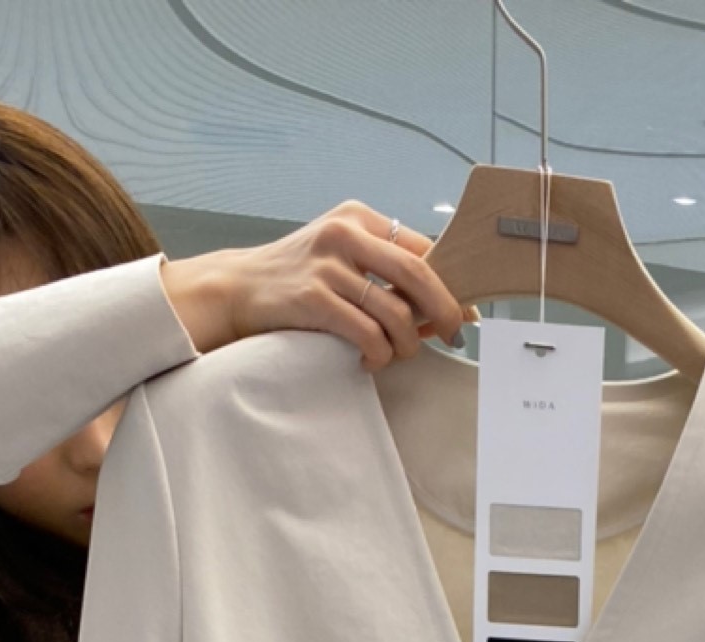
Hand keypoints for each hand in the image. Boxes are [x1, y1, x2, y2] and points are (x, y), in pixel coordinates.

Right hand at [160, 202, 476, 369]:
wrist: (237, 288)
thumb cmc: (297, 279)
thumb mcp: (339, 256)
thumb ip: (381, 270)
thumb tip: (438, 307)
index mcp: (358, 217)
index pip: (422, 248)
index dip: (451, 283)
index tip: (467, 311)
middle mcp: (345, 233)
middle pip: (419, 274)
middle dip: (444, 311)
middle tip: (452, 336)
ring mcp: (328, 264)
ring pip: (395, 312)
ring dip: (405, 344)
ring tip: (393, 354)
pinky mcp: (313, 297)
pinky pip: (367, 334)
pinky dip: (377, 354)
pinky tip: (369, 360)